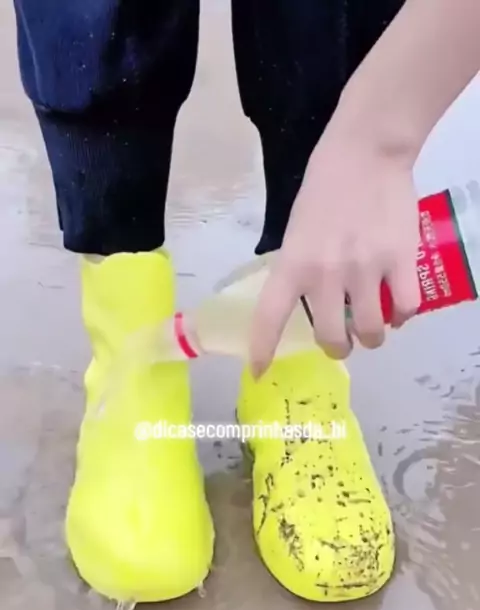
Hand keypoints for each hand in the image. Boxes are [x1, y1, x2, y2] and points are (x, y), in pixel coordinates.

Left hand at [249, 119, 420, 374]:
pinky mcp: (401, 260)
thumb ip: (302, 269)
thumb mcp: (296, 230)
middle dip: (338, 348)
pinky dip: (402, 316)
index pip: (270, 317)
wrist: (367, 151)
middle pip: (331, 339)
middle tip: (343, 341)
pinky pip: (404, 309)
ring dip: (371, 338)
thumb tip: (317, 306)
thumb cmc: (326, 187)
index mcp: (293, 263)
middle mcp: (326, 273)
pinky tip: (398, 306)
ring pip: (370, 333)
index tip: (260, 373)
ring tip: (373, 328)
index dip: (263, 350)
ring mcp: (365, 269)